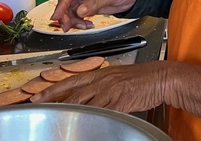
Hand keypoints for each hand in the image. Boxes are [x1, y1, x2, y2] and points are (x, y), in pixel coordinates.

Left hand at [31, 61, 167, 112]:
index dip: (53, 89)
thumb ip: (103, 85)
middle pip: (75, 95)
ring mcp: (112, 92)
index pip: (72, 81)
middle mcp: (104, 81)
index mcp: (102, 74)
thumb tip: (90, 96)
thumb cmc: (143, 78)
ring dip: (73, 115)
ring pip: (86, 105)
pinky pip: (105, 114)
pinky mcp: (121, 102)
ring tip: (61, 123)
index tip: (39, 96)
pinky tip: (88, 126)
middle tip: (42, 110)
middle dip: (56, 103)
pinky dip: (95, 121)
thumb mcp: (119, 76)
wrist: (162, 78)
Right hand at [51, 0, 140, 30]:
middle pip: (68, 3)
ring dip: (74, 21)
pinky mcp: (92, 8)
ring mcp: (88, 0)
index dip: (61, 5)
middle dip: (65, 16)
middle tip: (67, 27)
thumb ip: (96, 2)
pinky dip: (81, 22)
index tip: (56, 16)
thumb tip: (80, 11)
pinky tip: (88, 25)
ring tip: (84, 27)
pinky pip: (80, 16)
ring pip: (73, 11)